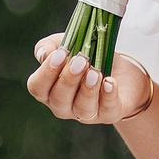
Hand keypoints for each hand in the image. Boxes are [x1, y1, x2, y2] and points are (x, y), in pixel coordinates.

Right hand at [26, 33, 154, 125]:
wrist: (120, 69)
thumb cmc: (87, 56)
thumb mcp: (67, 44)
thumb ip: (49, 46)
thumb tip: (43, 55)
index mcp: (49, 90)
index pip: (38, 87)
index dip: (46, 73)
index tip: (61, 54)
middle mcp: (64, 106)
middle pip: (59, 100)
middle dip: (69, 79)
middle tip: (81, 60)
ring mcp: (86, 113)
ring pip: (82, 109)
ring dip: (88, 89)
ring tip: (96, 72)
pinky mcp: (109, 114)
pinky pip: (107, 111)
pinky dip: (109, 96)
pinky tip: (110, 82)